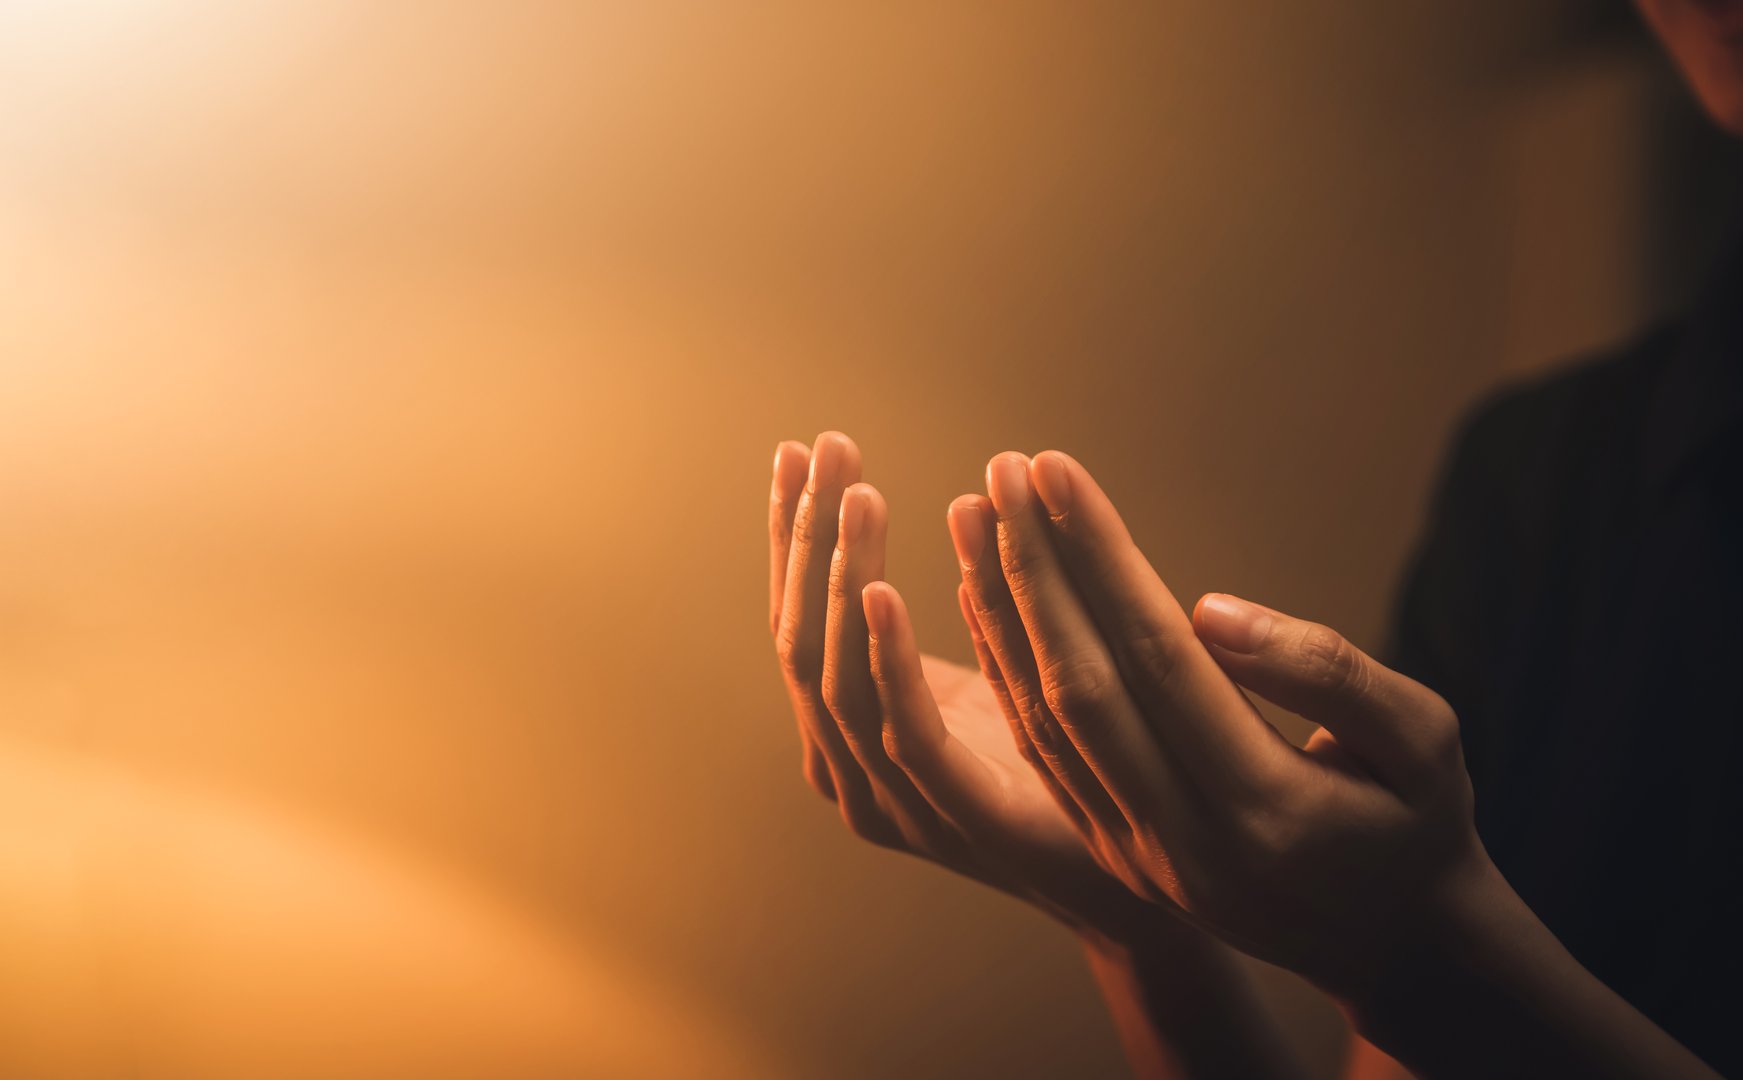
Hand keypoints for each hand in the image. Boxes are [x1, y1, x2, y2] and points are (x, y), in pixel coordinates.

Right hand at [767, 432, 1166, 935]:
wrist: (1137, 882)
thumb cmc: (1072, 769)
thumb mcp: (1008, 678)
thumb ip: (978, 620)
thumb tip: (972, 513)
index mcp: (853, 734)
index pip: (800, 620)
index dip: (795, 537)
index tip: (800, 450)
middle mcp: (851, 771)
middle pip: (800, 641)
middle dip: (805, 541)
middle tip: (822, 449)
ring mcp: (894, 803)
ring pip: (835, 679)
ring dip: (841, 580)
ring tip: (854, 494)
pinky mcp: (954, 819)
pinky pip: (901, 733)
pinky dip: (884, 659)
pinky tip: (880, 588)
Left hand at [958, 448, 1486, 999]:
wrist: (1395, 945)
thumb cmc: (1418, 822)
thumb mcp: (1425, 742)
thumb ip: (1330, 673)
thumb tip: (1210, 612)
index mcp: (1267, 806)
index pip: (1158, 656)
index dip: (1100, 558)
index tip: (1056, 471)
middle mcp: (1183, 840)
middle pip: (1081, 683)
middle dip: (1033, 568)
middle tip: (1002, 470)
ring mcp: (1136, 855)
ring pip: (1043, 719)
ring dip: (1001, 610)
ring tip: (973, 513)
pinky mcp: (1111, 854)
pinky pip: (1039, 751)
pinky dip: (1005, 669)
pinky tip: (984, 597)